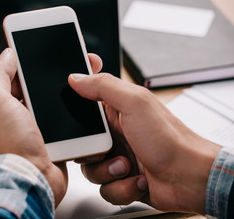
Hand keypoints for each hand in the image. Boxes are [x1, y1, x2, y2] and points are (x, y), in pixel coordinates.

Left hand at [0, 48, 102, 206]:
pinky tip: (80, 101)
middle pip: (32, 86)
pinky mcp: (50, 138)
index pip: (11, 75)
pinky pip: (62, 118)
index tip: (40, 49)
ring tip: (79, 78)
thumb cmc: (9, 146)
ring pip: (50, 101)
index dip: (25, 60)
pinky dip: (70, 109)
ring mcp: (33, 128)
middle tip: (67, 61)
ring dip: (62, 91)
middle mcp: (14, 116)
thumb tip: (7, 53)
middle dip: (49, 74)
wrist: (32, 180)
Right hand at [68, 70, 221, 213]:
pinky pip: (104, 188)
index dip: (78, 117)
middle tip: (108, 150)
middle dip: (92, 153)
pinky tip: (137, 180)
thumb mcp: (134, 103)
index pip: (84, 108)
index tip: (86, 125)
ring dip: (109, 172)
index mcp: (116, 111)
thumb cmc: (170, 139)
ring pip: (90, 169)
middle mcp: (115, 134)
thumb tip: (76, 78)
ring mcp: (117, 157)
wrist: (190, 177)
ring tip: (128, 166)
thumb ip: (103, 86)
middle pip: (82, 144)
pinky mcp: (121, 179)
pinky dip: (121, 187)